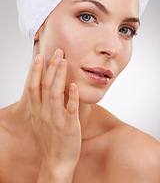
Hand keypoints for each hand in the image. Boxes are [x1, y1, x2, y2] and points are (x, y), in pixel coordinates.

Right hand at [27, 49, 80, 177]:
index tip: (41, 57)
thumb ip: (42, 105)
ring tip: (64, 61)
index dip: (36, 71)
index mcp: (37, 111)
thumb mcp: (41, 121)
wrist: (57, 161)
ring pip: (56, 94)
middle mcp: (44, 113)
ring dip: (59, 76)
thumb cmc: (50, 139)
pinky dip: (72, 97)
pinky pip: (70, 109)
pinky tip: (74, 85)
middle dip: (51, 67)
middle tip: (58, 52)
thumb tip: (45, 88)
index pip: (34, 86)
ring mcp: (56, 120)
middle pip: (46, 86)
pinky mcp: (69, 126)